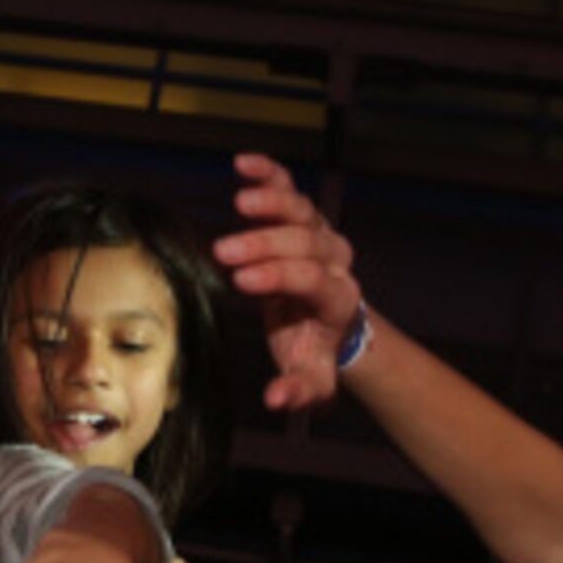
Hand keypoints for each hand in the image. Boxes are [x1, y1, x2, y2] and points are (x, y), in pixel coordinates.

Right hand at [215, 151, 362, 413]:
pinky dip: (269, 174)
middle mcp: (335, 260)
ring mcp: (321, 233)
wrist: (333, 322)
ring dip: (272, 203)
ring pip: (303, 210)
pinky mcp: (303, 216)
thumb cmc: (313, 348)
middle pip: (306, 242)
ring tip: (240, 203)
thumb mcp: (311, 377)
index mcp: (337, 299)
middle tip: (225, 253)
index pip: (312, 279)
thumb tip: (277, 399)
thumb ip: (299, 388)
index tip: (242, 281)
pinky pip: (289, 188)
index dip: (279, 276)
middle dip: (265, 245)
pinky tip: (244, 164)